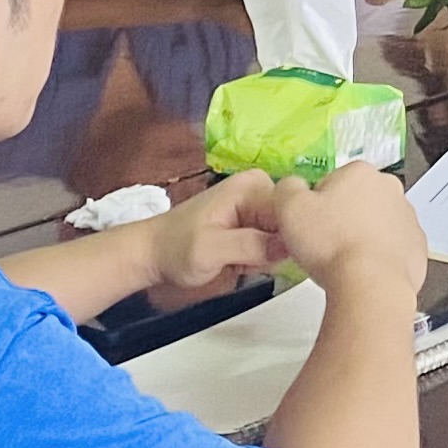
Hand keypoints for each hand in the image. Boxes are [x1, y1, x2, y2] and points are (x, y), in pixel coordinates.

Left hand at [141, 170, 286, 300]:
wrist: (153, 253)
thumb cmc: (176, 249)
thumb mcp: (210, 250)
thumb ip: (250, 245)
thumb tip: (289, 244)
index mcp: (253, 186)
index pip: (294, 211)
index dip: (289, 239)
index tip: (267, 258)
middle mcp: (262, 188)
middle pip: (293, 224)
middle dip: (276, 249)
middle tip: (246, 262)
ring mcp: (259, 204)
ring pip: (286, 236)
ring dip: (267, 256)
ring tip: (240, 262)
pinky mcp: (255, 220)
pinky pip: (275, 242)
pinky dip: (262, 257)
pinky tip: (242, 262)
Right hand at [271, 159, 426, 296]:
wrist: (371, 284)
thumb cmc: (331, 244)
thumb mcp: (289, 208)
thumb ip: (287, 188)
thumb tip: (292, 186)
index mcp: (360, 172)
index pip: (330, 183)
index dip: (315, 206)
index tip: (311, 227)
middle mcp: (390, 188)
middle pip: (356, 202)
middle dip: (341, 219)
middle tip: (325, 245)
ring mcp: (408, 217)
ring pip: (376, 225)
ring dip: (361, 238)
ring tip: (344, 262)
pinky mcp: (418, 246)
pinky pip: (393, 248)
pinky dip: (380, 257)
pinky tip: (365, 271)